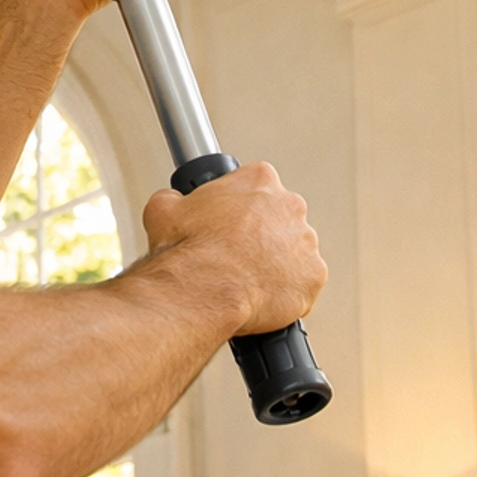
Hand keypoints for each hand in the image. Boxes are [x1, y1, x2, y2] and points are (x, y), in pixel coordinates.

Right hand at [139, 162, 324, 334]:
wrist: (202, 289)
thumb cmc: (188, 250)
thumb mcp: (164, 208)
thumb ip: (177, 198)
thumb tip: (173, 203)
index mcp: (259, 180)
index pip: (257, 183)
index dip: (241, 205)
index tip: (231, 220)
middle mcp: (289, 206)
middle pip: (280, 216)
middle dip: (263, 233)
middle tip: (238, 251)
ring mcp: (305, 243)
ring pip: (294, 251)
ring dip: (277, 263)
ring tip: (248, 278)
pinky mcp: (312, 277)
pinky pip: (302, 284)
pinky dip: (287, 292)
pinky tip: (262, 296)